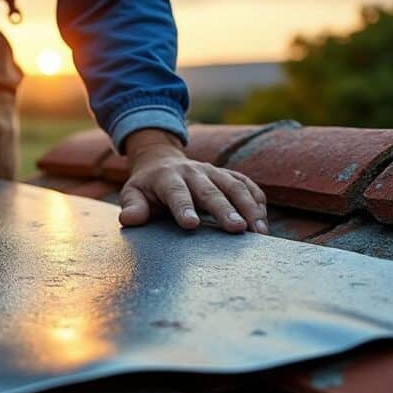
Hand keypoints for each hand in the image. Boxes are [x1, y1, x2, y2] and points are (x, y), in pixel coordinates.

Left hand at [118, 129, 268, 233]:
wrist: (162, 161)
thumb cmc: (147, 187)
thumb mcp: (133, 194)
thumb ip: (133, 207)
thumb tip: (128, 219)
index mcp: (168, 178)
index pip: (177, 194)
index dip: (184, 208)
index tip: (191, 225)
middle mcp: (194, 172)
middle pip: (211, 191)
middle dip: (225, 210)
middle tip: (238, 229)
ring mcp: (214, 172)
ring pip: (235, 187)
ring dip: (249, 208)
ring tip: (260, 232)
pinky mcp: (228, 175)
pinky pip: (247, 185)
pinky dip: (258, 200)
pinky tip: (264, 220)